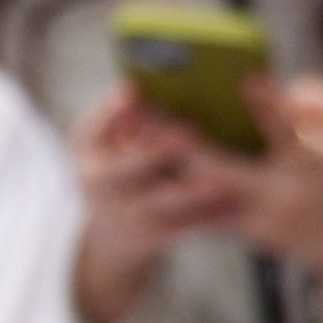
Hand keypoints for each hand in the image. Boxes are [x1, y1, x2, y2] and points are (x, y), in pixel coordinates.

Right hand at [71, 86, 251, 322]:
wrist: (116, 233)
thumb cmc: (122, 168)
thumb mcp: (109, 142)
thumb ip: (125, 115)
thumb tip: (144, 85)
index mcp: (87, 153)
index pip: (89, 131)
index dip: (110, 111)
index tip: (133, 89)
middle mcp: (99, 185)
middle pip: (122, 172)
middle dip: (153, 153)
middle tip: (188, 133)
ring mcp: (124, 214)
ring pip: (159, 204)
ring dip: (191, 193)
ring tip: (222, 181)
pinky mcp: (152, 236)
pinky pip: (184, 227)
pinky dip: (209, 216)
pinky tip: (235, 204)